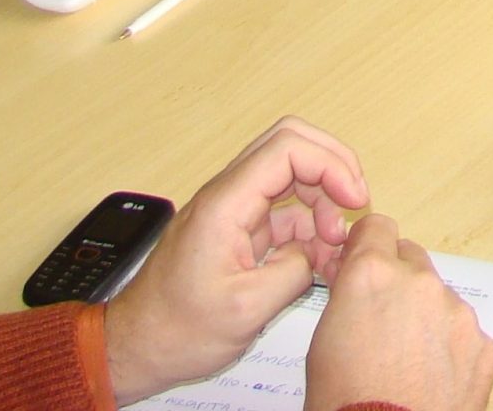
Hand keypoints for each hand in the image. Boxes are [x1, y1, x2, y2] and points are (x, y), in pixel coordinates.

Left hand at [104, 116, 369, 404]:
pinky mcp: (238, 229)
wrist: (137, 346)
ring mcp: (233, 210)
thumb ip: (294, 272)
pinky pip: (283, 209)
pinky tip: (319, 257)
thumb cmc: (176, 331)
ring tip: (335, 244)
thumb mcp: (245, 311)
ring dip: (323, 199)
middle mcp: (227, 196)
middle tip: (355, 204)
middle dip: (332, 168)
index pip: (287, 148)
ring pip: (291, 175)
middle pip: (291, 145)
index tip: (354, 200)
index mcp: (224, 205)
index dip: (331, 165)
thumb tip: (321, 251)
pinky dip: (309, 225)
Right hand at [304, 214, 492, 410]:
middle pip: (411, 260)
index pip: (377, 227)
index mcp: (373, 275)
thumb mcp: (322, 339)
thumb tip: (352, 272)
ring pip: (440, 299)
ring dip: (425, 317)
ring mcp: (457, 314)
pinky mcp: (483, 345)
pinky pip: (463, 334)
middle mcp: (420, 284)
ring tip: (405, 360)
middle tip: (381, 320)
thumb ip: (346, 294)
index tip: (363, 262)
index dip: (367, 246)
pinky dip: (449, 350)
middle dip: (397, 280)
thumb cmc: (343, 402)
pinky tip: (429, 378)